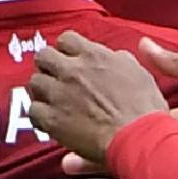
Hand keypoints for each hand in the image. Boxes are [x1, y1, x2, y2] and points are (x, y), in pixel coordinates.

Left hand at [26, 32, 170, 164]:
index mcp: (93, 56)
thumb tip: (113, 56)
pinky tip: (51, 120)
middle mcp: (72, 71)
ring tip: (53, 101)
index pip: (67, 39)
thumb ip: (120, 60)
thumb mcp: (138, 73)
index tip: (70, 60)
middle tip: (56, 78)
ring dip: (43, 90)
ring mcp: (60, 94)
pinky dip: (40, 115)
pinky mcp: (53, 119)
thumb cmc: (143, 110)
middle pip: (44, 56)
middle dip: (49, 66)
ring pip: (35, 82)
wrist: (137, 139)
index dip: (66, 50)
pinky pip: (33, 110)